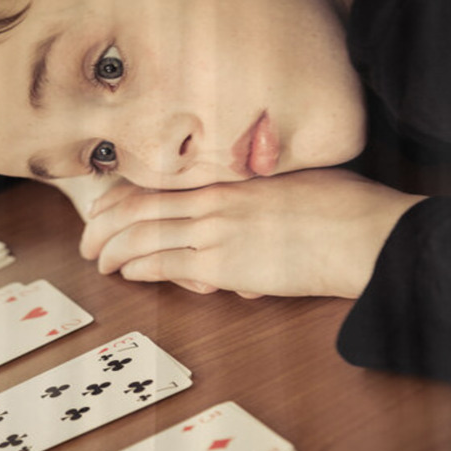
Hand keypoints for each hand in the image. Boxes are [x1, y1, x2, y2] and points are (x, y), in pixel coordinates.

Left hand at [80, 168, 427, 298]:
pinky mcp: (225, 266)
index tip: (106, 206)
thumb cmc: (342, 208)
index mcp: (230, 180)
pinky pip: (166, 264)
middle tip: (88, 237)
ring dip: (112, 249)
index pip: (160, 183)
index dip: (124, 195)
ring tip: (98, 259)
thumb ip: (263, 200)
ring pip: (143, 235)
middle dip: (103, 224)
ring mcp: (216, 231)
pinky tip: (124, 271)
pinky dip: (139, 266)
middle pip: (139, 207)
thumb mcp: (296, 187)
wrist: (362, 234)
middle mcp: (215, 201)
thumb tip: (252, 218)